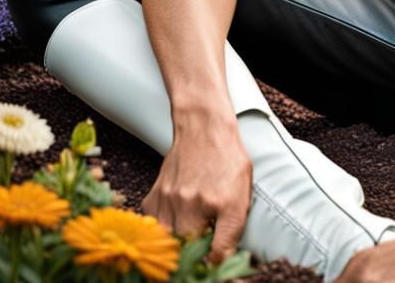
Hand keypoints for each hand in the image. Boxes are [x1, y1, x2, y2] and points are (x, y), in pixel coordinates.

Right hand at [141, 116, 252, 265]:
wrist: (203, 129)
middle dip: (191, 256)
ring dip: (177, 244)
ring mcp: (165, 202)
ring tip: (189, 234)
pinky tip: (177, 219)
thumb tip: (219, 263)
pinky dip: (164, 229)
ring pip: (166, 242)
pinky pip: (154, 227)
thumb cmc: (227, 161)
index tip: (211, 265)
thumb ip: (230, 233)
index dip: (210, 265)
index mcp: (211, 208)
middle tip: (200, 249)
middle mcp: (185, 207)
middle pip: (182, 252)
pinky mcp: (153, 199)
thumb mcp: (241, 196)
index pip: (208, 257)